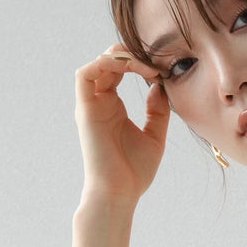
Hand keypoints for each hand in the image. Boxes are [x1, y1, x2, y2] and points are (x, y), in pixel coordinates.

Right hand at [74, 42, 170, 205]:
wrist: (119, 192)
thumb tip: (159, 86)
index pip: (119, 70)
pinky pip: (84, 74)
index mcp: (112, 106)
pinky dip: (104, 63)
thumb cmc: (134, 171)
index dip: (139, 62)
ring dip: (122, 57)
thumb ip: (157, 110)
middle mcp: (98, 102)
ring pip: (97, 63)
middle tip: (156, 64)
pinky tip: (129, 68)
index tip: (162, 70)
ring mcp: (90, 105)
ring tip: (146, 67)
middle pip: (107, 61)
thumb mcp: (155, 135)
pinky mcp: (84, 110)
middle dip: (132, 55)